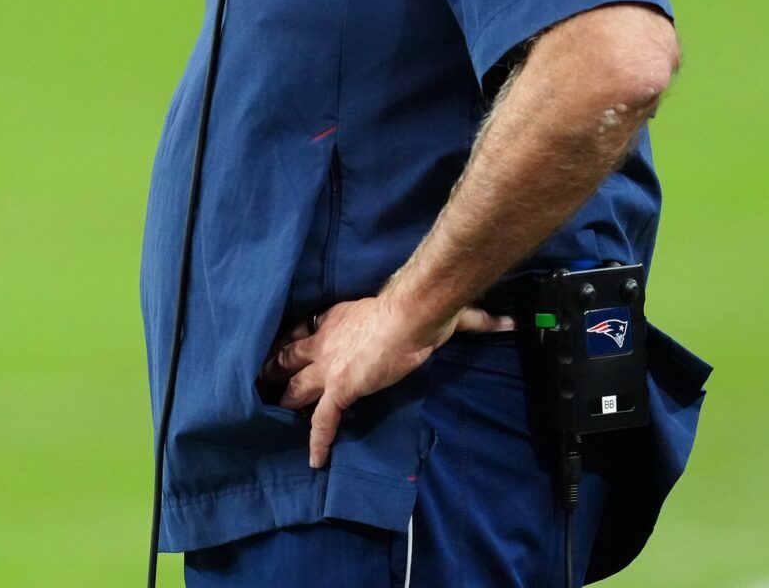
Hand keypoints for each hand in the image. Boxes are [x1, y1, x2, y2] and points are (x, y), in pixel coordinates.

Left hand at [259, 297, 513, 467]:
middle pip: (288, 356)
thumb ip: (469, 318)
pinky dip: (316, 440)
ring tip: (274, 414)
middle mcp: (324, 341)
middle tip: (263, 380)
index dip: (293, 341)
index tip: (286, 347)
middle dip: (275, 368)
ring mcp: (328, 366)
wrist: (410, 315)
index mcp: (337, 319)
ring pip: (295, 387)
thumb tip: (505, 323)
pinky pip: (321, 420)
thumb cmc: (420, 310)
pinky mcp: (338, 389)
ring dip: (285, 400)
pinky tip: (314, 459)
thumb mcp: (432, 313)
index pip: (305, 330)